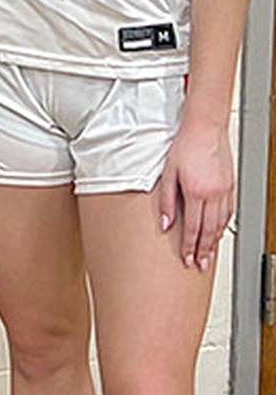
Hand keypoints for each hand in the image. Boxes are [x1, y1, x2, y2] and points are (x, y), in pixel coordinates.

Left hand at [156, 116, 232, 272]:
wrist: (205, 129)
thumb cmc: (184, 147)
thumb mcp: (167, 174)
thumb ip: (166, 201)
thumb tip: (164, 224)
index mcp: (197, 193)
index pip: (193, 228)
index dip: (190, 247)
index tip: (187, 259)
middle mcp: (214, 195)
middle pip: (209, 231)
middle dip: (204, 251)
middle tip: (200, 265)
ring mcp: (225, 191)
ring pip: (221, 224)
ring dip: (214, 241)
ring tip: (209, 255)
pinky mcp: (230, 186)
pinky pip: (229, 212)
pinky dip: (223, 226)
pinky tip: (219, 232)